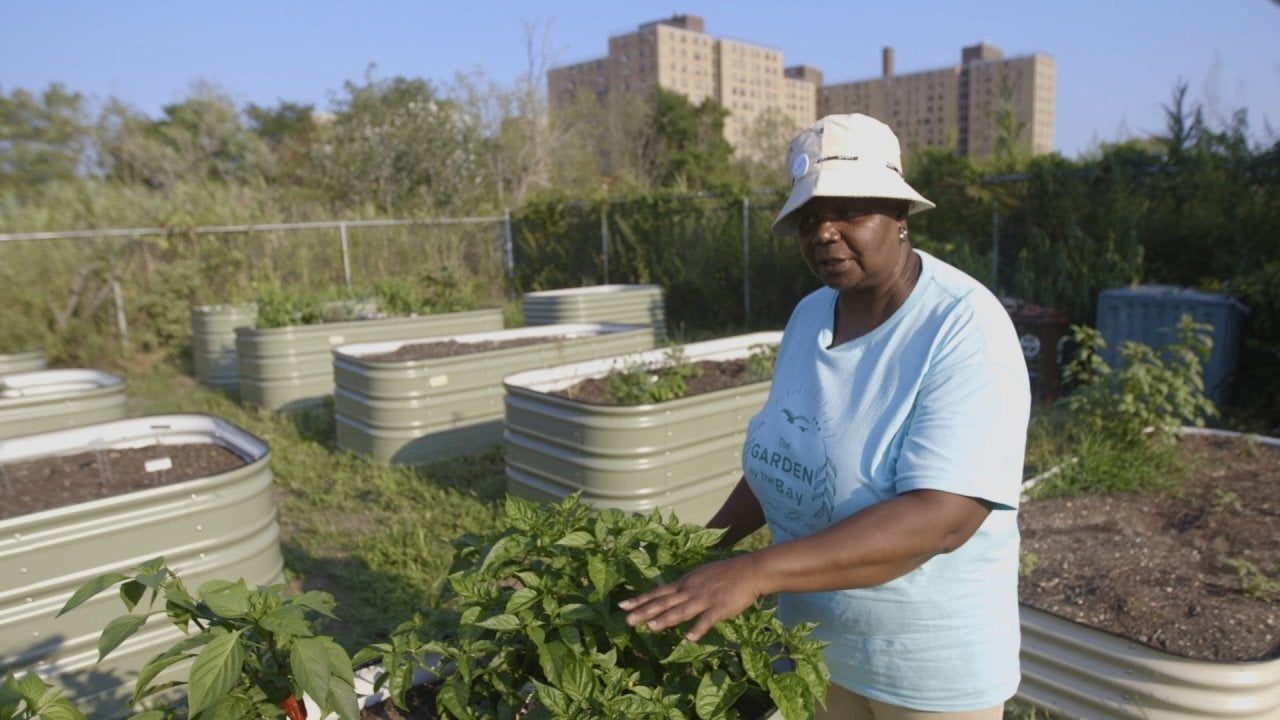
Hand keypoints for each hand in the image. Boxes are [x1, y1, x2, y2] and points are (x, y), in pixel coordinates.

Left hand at [618, 554, 763, 641]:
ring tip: (651, 627)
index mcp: (685, 583)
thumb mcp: (700, 576)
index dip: (640, 599)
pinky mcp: (719, 608)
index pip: (658, 592)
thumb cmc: (725, 574)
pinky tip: (689, 638)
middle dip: (645, 611)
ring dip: (666, 619)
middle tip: (627, 620)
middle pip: (664, 602)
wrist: (749, 571)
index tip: (622, 606)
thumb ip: (686, 587)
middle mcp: (690, 590)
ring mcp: (704, 599)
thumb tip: (672, 595)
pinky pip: (707, 620)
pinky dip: (698, 629)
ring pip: (681, 610)